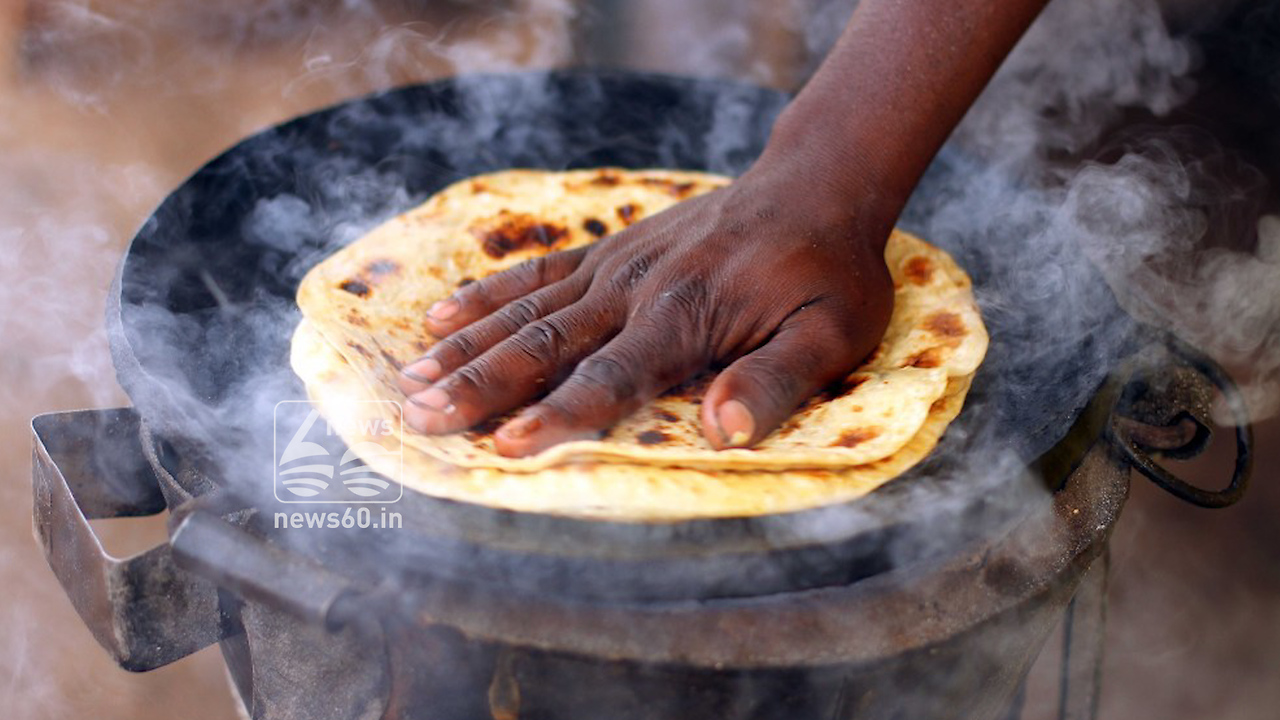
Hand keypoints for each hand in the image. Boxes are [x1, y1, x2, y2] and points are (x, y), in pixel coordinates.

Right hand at [397, 161, 895, 456]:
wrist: (813, 186)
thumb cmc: (827, 273)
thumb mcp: (829, 333)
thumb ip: (777, 379)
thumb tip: (727, 431)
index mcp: (685, 319)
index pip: (610, 377)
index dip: (556, 415)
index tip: (504, 448)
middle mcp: (635, 292)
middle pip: (545, 344)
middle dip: (480, 385)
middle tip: (418, 418)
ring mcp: (614, 267)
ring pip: (526, 311)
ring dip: (466, 349)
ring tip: (410, 383)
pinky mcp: (609, 251)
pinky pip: (536, 272)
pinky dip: (486, 295)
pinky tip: (439, 317)